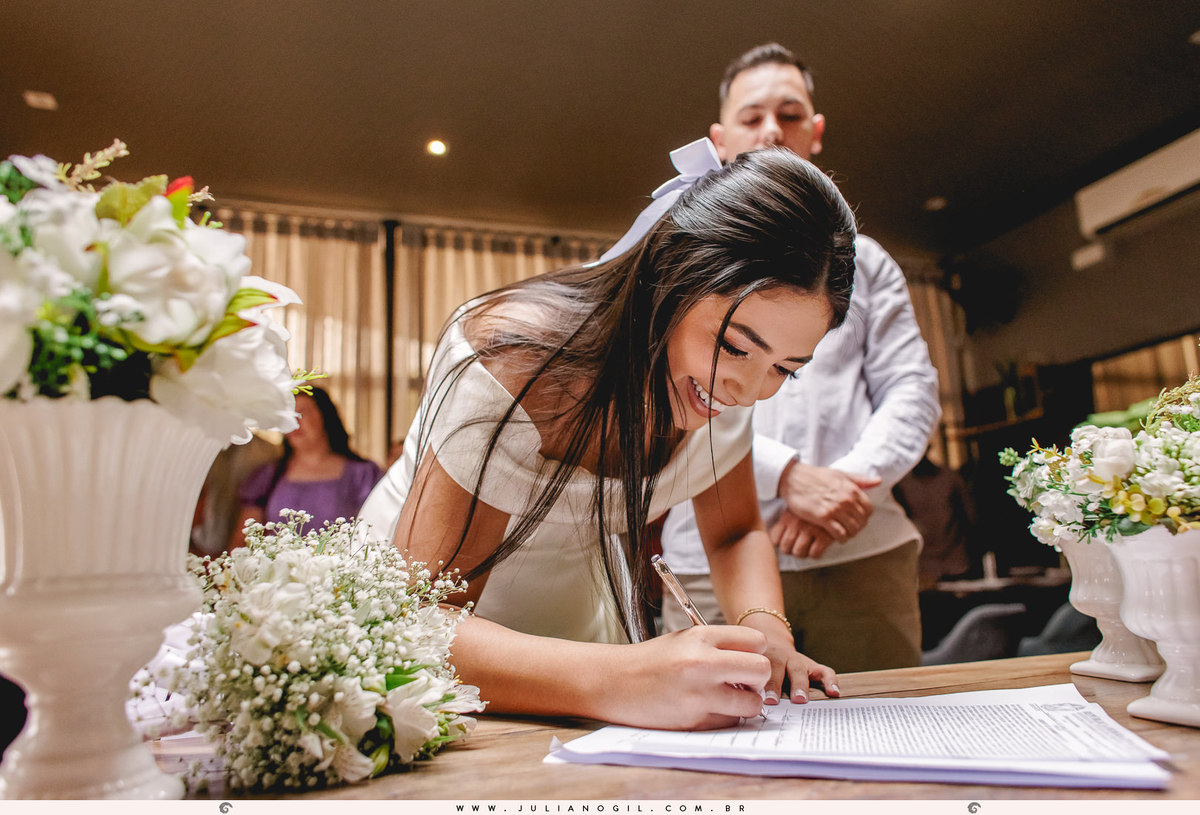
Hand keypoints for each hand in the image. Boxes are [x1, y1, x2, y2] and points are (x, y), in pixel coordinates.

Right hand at [606, 626, 770, 729]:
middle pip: (761, 669)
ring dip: (744, 703)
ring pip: (752, 703)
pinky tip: (706, 709)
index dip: (755, 651)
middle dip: (757, 678)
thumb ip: (719, 646)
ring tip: (726, 698)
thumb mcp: (684, 639)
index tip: (746, 658)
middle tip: (744, 682)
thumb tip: (753, 660)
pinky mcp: (695, 720)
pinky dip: (724, 718)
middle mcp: (703, 662)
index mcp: (701, 636)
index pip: (756, 640)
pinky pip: (730, 722)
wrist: (613, 682)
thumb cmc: (650, 661)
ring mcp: (700, 694)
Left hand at [736, 610, 838, 705]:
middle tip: (771, 701)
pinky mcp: (811, 665)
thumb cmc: (754, 661)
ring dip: (799, 685)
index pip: (755, 671)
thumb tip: (734, 703)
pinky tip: (834, 692)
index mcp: (759, 658)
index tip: (750, 697)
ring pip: (798, 670)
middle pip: (776, 670)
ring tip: (800, 699)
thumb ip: (741, 681)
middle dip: (773, 686)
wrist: (770, 639)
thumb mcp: (745, 666)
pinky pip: (823, 671)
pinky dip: (830, 681)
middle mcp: (778, 658)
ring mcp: (796, 661)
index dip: (752, 684)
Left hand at [769, 511, 835, 558]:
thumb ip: (785, 521)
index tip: (786, 542)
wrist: (833, 500)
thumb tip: (775, 540)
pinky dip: (815, 553)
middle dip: (791, 550)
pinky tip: (818, 547)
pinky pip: (814, 553)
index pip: (775, 539)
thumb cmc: (811, 506)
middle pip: (785, 548)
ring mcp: (810, 530)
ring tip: (806, 548)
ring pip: (798, 552)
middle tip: (797, 547)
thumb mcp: (794, 509)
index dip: (780, 543)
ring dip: (802, 553)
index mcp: (787, 517)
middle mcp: (796, 524)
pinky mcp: (824, 535)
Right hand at [779, 461, 879, 540]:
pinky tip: (835, 536)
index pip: (869, 509)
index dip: (864, 516)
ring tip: (843, 533)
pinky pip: (839, 534)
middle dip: (857, 527)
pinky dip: (840, 538)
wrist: (794, 478)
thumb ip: (860, 480)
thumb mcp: (840, 474)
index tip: (857, 518)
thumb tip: (878, 481)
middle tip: (850, 528)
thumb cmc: (816, 476)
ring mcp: (835, 509)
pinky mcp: (823, 518)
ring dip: (849, 534)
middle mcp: (846, 499)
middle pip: (862, 521)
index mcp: (852, 489)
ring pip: (852, 529)